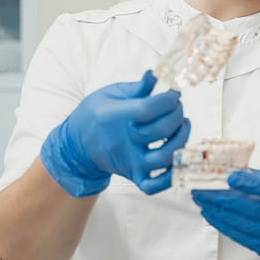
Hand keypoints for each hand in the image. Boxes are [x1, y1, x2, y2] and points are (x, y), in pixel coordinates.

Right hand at [40, 70, 190, 196]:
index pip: (148, 109)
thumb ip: (138, 87)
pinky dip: (172, 176)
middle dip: (176, 114)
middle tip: (177, 107)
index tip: (174, 93)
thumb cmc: (96, 115)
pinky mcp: (133, 175)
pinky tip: (180, 156)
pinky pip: (154, 185)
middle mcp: (122, 142)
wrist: (76, 144)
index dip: (168, 99)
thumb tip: (158, 74)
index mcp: (114, 117)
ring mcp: (129, 162)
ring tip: (183, 125)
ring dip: (181, 139)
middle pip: (160, 131)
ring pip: (164, 158)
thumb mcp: (111, 94)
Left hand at [191, 169, 259, 259]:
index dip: (251, 182)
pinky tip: (214, 215)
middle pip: (251, 209)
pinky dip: (225, 225)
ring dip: (218, 213)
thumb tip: (235, 173)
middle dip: (221, 198)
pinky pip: (243, 237)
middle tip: (200, 189)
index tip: (229, 176)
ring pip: (242, 225)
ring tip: (201, 201)